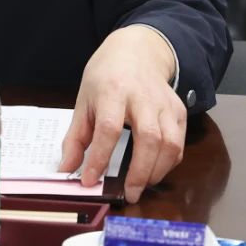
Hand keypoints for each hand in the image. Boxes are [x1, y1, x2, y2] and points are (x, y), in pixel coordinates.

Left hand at [58, 26, 186, 202]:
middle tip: (128, 194)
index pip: (108, 128)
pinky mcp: (179, 110)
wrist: (136, 51)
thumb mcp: (83, 100)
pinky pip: (179, 143)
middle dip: (140, 171)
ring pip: (170, 143)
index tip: (89, 180)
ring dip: (157, 171)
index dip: (99, 158)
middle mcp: (142, 97)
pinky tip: (153, 170)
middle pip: (148, 137)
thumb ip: (76, 137)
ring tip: (140, 186)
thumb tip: (66, 170)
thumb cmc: (105, 77)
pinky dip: (169, 162)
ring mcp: (164, 104)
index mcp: (112, 90)